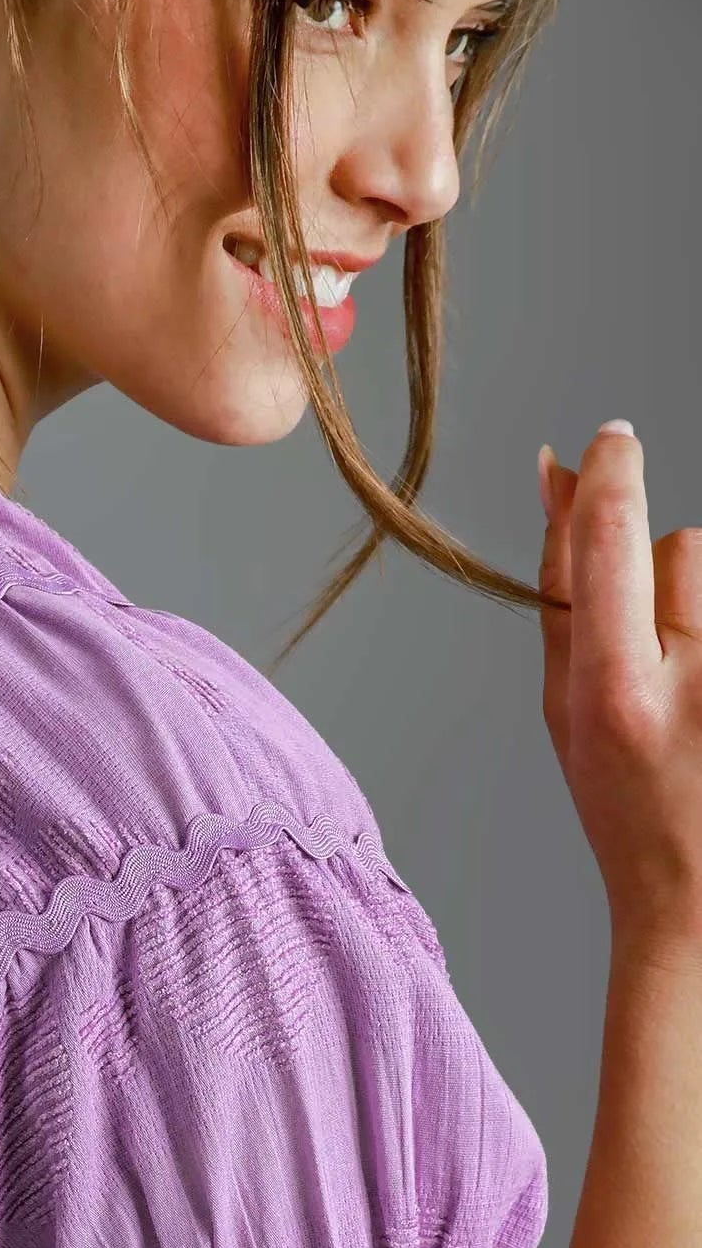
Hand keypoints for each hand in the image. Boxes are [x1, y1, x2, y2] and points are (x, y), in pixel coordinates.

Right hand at [538, 428, 701, 952]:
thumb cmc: (627, 806)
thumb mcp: (567, 705)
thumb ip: (560, 587)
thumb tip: (559, 472)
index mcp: (617, 693)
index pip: (613, 534)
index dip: (611, 470)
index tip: (612, 441)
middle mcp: (694, 681)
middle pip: (685, 547)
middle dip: (664, 580)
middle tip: (663, 663)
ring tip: (699, 686)